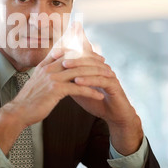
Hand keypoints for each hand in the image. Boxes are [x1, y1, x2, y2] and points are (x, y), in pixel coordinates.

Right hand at [0, 35, 103, 154]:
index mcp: (45, 65)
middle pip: (76, 59)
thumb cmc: (28, 99)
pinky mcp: (56, 90)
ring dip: (96, 75)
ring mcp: (52, 78)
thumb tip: (53, 67)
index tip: (93, 54)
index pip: (65, 51)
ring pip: (80, 72)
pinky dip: (91, 91)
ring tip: (107, 78)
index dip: (81, 51)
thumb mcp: (36, 80)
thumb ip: (45, 72)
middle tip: (105, 64)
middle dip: (92, 61)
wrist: (19, 112)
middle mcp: (49, 68)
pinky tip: (100, 95)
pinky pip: (78, 88)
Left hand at [52, 22, 143, 154]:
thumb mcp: (79, 89)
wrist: (113, 116)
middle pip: (87, 58)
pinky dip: (88, 80)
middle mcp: (103, 68)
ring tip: (65, 67)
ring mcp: (110, 75)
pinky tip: (77, 81)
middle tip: (59, 57)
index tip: (55, 52)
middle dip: (72, 56)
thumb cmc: (96, 102)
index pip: (82, 54)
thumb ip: (69, 80)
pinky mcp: (114, 85)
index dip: (70, 52)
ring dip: (78, 67)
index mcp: (96, 67)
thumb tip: (53, 74)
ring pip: (92, 67)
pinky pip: (100, 80)